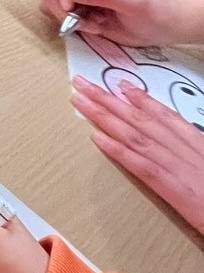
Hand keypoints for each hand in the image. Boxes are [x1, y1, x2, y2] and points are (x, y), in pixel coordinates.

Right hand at [36, 0, 193, 44]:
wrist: (161, 27)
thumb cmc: (152, 9)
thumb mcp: (132, 0)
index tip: (69, 3)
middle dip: (59, 4)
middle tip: (81, 17)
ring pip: (49, 0)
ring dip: (66, 16)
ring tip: (93, 22)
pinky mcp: (76, 11)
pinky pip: (57, 15)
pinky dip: (70, 25)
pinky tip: (93, 26)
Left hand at [71, 77, 203, 235]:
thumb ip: (193, 153)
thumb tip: (175, 145)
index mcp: (196, 142)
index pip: (163, 115)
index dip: (139, 98)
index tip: (118, 85)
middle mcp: (184, 148)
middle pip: (140, 119)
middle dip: (108, 100)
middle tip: (82, 84)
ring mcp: (177, 166)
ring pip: (134, 135)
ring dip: (103, 116)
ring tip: (80, 101)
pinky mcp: (172, 188)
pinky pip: (139, 164)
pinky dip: (117, 149)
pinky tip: (96, 137)